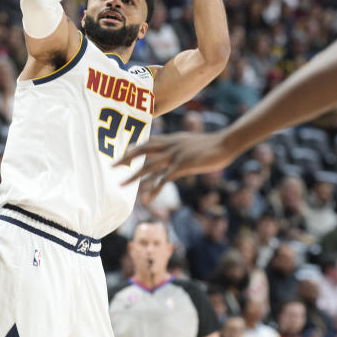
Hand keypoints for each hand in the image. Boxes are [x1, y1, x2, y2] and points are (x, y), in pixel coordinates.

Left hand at [117, 131, 235, 195]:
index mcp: (172, 138)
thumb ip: (181, 147)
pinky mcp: (182, 165)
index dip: (135, 147)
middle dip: (126, 158)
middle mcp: (170, 145)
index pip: (148, 141)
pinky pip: (163, 179)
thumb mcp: (192, 143)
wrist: (225, 143)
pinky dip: (154, 189)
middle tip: (112, 166)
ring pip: (148, 166)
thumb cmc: (212, 145)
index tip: (123, 154)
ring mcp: (175, 155)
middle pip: (142, 150)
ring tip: (121, 185)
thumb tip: (176, 155)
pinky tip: (147, 198)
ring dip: (133, 176)